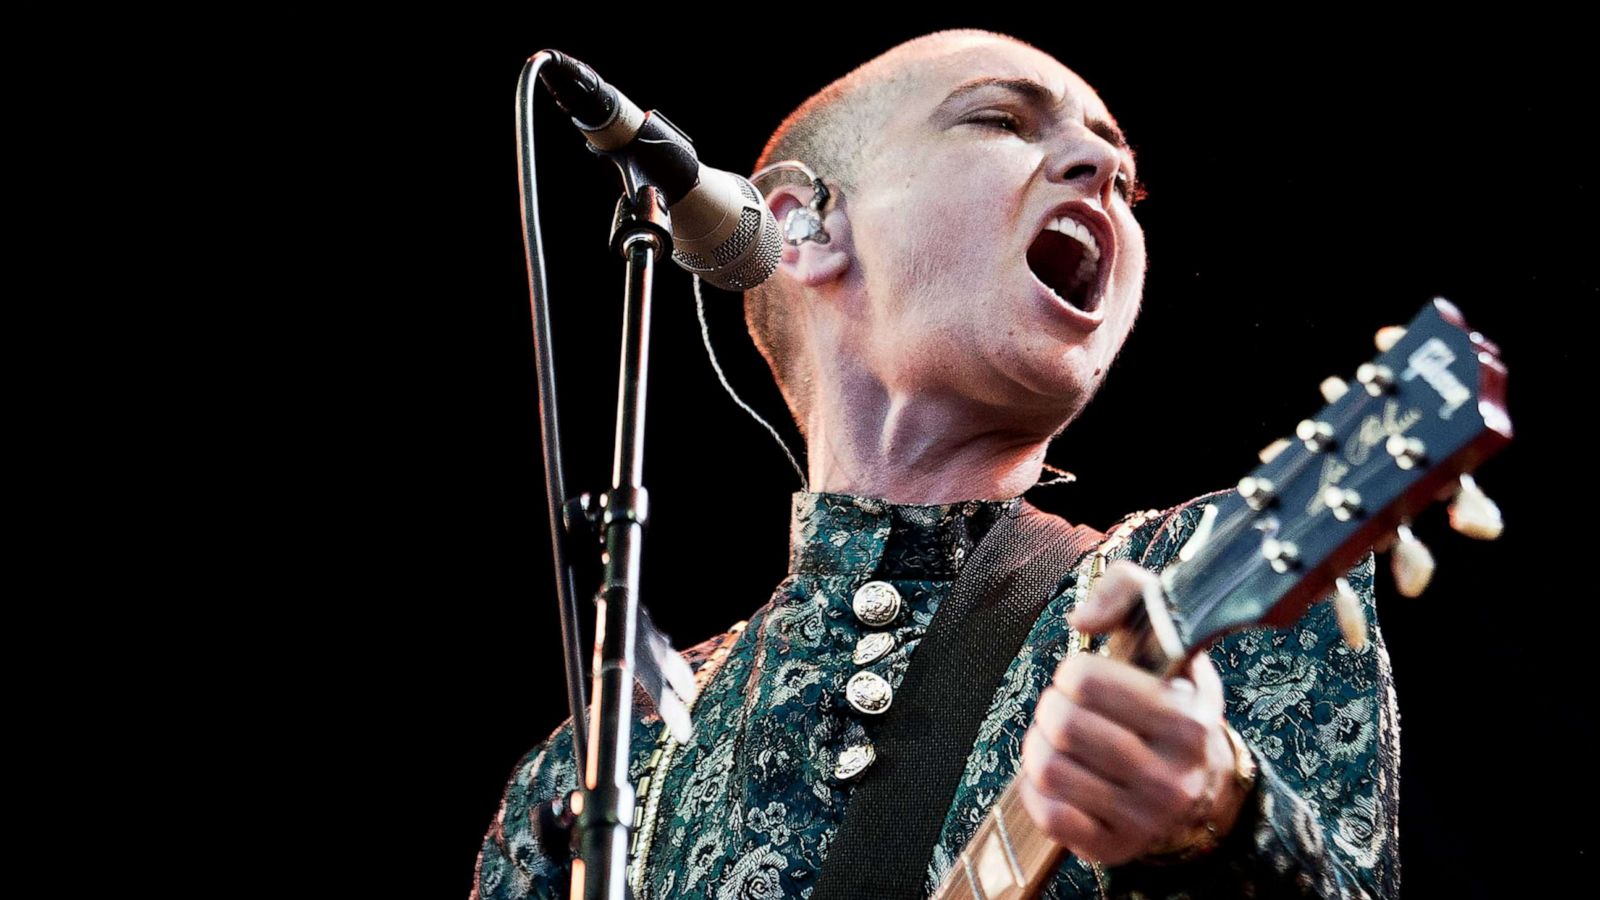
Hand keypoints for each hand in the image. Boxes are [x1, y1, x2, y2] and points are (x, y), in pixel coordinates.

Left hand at [1017, 560, 1248, 865]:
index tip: (1084, 678)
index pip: (1085, 681)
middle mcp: (1172, 776)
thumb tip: (1081, 620)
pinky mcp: (1115, 847)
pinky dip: (1036, 789)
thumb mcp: (1165, 629)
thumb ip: (1126, 590)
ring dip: (1038, 746)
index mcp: (1186, 720)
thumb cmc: (1168, 695)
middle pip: (1062, 725)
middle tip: (1065, 708)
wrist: (1202, 781)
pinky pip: (1048, 815)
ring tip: (1057, 739)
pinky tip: (1057, 774)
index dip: (1072, 672)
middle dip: (1051, 708)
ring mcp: (1145, 818)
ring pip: (1048, 770)